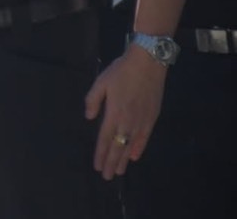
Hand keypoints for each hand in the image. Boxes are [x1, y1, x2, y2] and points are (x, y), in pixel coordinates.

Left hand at [85, 45, 165, 178]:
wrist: (147, 64)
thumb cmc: (121, 72)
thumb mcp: (100, 82)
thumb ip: (93, 100)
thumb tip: (89, 117)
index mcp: (113, 113)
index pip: (104, 139)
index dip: (100, 153)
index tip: (97, 166)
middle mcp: (127, 121)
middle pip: (118, 147)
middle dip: (111, 162)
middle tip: (107, 176)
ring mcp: (141, 121)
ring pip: (131, 146)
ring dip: (124, 159)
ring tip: (119, 171)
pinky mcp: (152, 118)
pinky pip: (144, 138)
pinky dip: (139, 148)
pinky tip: (134, 156)